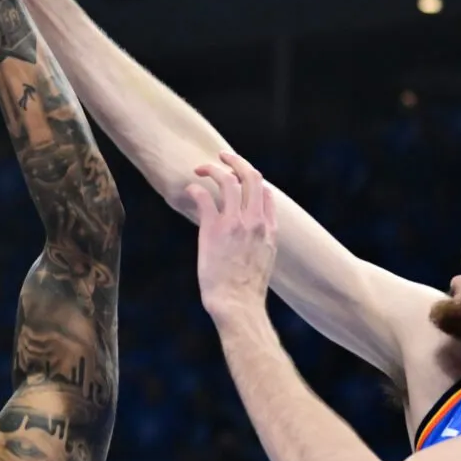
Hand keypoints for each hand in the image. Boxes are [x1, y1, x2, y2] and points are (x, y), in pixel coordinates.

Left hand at [184, 152, 277, 326]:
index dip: (252, 180)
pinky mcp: (213, 228)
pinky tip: (190, 189)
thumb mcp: (264, 262)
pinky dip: (196, 188)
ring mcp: (235, 223)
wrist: (238, 304)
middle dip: (237, 161)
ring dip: (213, 168)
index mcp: (269, 230)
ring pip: (228, 180)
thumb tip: (251, 239)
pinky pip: (204, 197)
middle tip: (223, 156)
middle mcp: (255, 221)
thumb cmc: (247, 290)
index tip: (239, 178)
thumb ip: (261, 243)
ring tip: (201, 168)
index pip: (266, 193)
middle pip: (252, 177)